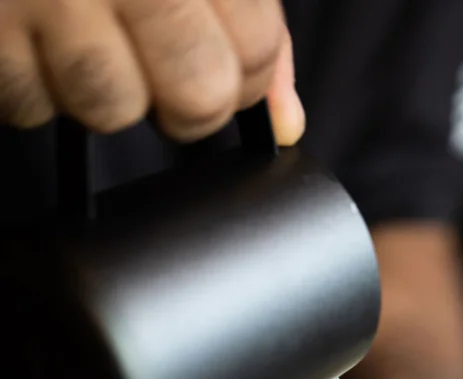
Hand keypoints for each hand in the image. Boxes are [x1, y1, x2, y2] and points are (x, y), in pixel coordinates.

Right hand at [0, 0, 304, 143]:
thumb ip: (253, 22)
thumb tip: (285, 123)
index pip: (257, 56)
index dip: (246, 74)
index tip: (223, 58)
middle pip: (196, 99)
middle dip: (188, 102)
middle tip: (163, 66)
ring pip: (111, 109)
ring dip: (107, 91)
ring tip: (89, 33)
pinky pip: (29, 103)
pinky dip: (36, 84)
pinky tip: (39, 32)